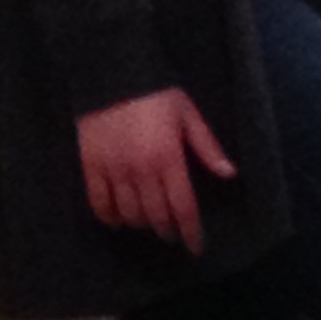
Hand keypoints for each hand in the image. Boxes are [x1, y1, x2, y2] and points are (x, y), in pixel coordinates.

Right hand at [76, 88, 236, 255]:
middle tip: (172, 233)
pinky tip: (118, 221)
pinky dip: (109, 217)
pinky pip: (99, 203)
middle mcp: (141, 170)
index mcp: (169, 158)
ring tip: (148, 223)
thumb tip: (229, 173)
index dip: (191, 232)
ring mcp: (114, 170)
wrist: (112, 72)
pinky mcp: (91, 166)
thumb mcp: (188, 114)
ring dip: (141, 224)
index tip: (196, 248)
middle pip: (156, 216)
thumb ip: (207, 146)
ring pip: (129, 214)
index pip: (183, 208)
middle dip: (167, 230)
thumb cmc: (156, 93)